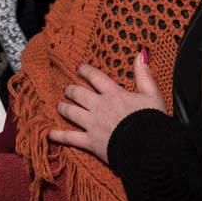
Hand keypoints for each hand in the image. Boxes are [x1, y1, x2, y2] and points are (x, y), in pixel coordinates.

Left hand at [49, 52, 164, 163]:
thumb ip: (144, 75)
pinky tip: (49, 134)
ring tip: (59, 105)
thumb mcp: (152, 94)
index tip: (78, 67)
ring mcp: (92, 124)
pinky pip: (70, 138)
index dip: (85, 71)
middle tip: (66, 89)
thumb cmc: (152, 121)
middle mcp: (99, 106)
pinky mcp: (90, 142)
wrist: (148, 147)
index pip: (95, 77)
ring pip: (71, 112)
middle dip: (71, 90)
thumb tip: (141, 54)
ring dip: (63, 107)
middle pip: (79, 94)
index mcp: (114, 94)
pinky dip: (59, 136)